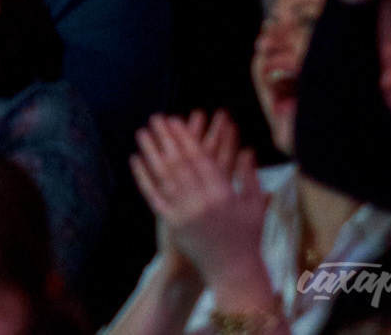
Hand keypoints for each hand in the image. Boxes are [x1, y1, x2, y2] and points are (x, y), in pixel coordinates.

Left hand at [130, 113, 269, 303]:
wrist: (233, 271)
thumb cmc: (247, 237)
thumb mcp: (255, 206)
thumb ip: (249, 176)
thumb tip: (247, 149)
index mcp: (224, 194)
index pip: (200, 159)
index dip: (186, 138)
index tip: (176, 120)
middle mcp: (202, 201)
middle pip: (179, 163)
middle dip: (166, 138)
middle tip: (155, 118)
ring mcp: (185, 213)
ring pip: (163, 176)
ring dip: (151, 152)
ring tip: (142, 133)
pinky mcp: (172, 223)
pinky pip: (154, 196)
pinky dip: (143, 177)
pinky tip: (135, 160)